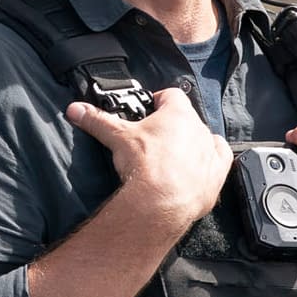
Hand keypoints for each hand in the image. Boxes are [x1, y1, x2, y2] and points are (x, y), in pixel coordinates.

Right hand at [66, 89, 231, 242]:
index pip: (170, 95)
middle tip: (152, 139)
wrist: (161, 202)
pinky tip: (197, 166)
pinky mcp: (217, 173)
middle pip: (185, 118)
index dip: (157, 101)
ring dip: (190, 143)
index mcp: (177, 113)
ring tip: (171, 157)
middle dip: (171, 126)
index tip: (147, 111)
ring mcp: (210, 151)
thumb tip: (75, 109)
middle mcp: (198, 128)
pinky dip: (210, 160)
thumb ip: (97, 120)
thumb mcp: (116, 138)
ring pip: (203, 138)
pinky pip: (221, 158)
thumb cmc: (144, 165)